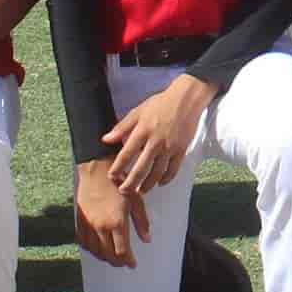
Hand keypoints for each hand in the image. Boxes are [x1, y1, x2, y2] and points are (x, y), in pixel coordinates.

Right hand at [73, 161, 140, 266]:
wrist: (97, 168)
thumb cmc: (119, 182)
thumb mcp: (136, 200)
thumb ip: (141, 222)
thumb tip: (147, 239)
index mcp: (117, 223)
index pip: (122, 252)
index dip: (128, 261)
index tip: (132, 263)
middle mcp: (101, 227)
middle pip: (108, 255)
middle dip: (117, 262)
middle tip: (124, 262)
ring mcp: (88, 224)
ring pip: (95, 250)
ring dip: (104, 257)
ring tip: (112, 257)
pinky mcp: (80, 220)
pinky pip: (83, 241)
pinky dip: (91, 248)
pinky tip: (97, 248)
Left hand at [104, 75, 214, 196]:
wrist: (185, 100)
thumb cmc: (160, 104)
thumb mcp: (138, 112)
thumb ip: (122, 127)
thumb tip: (106, 140)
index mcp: (142, 131)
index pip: (126, 154)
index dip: (118, 167)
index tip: (112, 176)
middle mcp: (155, 141)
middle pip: (141, 168)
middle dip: (131, 183)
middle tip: (124, 192)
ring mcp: (170, 147)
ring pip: (157, 172)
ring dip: (148, 184)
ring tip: (141, 191)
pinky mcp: (181, 150)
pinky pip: (173, 169)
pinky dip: (166, 178)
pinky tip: (160, 183)